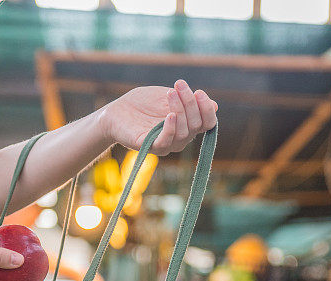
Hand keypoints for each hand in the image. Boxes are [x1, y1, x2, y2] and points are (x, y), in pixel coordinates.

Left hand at [100, 80, 217, 155]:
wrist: (115, 112)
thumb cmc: (142, 104)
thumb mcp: (167, 97)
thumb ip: (187, 101)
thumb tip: (215, 106)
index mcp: (186, 126)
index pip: (207, 123)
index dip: (206, 109)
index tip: (199, 92)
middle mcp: (179, 138)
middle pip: (196, 125)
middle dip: (190, 103)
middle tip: (179, 84)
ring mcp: (165, 144)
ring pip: (184, 133)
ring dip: (180, 110)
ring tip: (171, 92)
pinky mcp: (149, 147)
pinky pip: (165, 143)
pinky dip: (170, 129)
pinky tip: (170, 115)